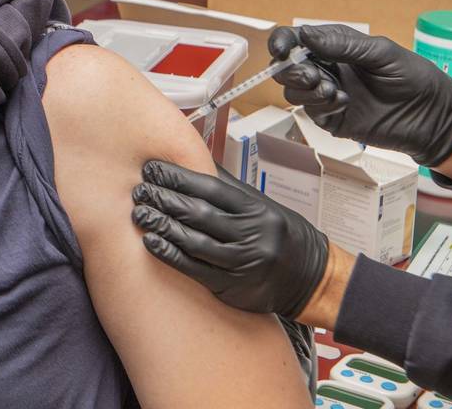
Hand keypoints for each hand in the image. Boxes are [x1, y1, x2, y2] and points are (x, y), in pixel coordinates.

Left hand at [131, 160, 329, 318]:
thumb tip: (196, 164)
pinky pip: (195, 268)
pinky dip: (170, 254)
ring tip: (140, 213)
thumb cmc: (282, 237)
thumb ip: (230, 190)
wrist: (311, 278)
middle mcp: (252, 234)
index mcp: (258, 209)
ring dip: (163, 226)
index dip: (179, 177)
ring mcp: (242, 261)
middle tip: (140, 189)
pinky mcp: (233, 286)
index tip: (154, 168)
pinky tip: (152, 243)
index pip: (211, 188)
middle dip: (166, 199)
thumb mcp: (264, 207)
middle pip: (200, 212)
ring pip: (195, 241)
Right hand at [270, 24, 451, 167]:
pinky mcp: (333, 120)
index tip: (281, 50)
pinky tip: (342, 103)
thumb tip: (306, 35)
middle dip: (293, 71)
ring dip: (306, 90)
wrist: (431, 116)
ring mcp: (329, 95)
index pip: (298, 40)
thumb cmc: (413, 77)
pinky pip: (312, 113)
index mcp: (336, 46)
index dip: (283, 43)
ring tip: (332, 91)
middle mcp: (328, 69)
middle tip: (313, 76)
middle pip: (288, 69)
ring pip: (294, 92)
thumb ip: (342, 44)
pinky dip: (321, 106)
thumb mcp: (381, 53)